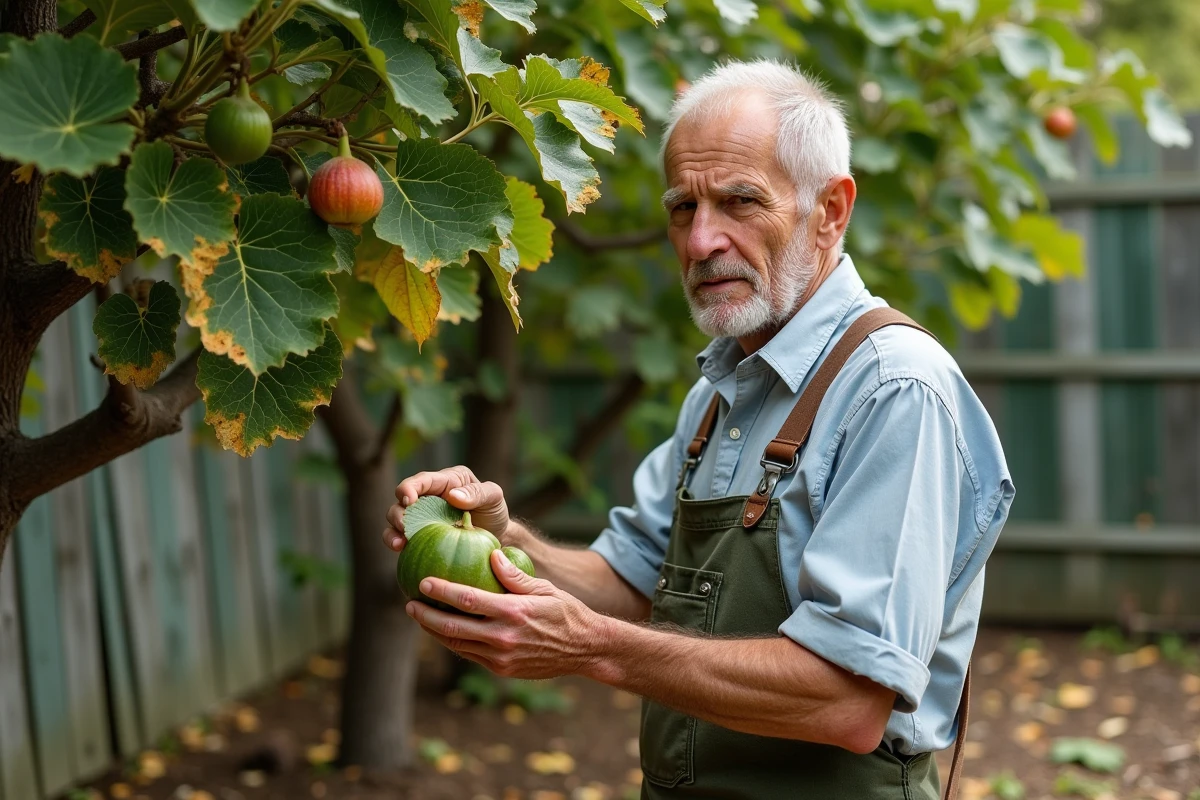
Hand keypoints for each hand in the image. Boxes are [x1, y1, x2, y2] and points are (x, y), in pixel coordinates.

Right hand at [383, 466, 512, 553]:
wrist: (496, 536)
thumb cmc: (494, 512)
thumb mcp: (493, 497)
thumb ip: (477, 492)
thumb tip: (452, 496)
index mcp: (445, 481)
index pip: (421, 480)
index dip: (409, 488)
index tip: (409, 501)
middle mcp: (428, 497)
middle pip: (401, 500)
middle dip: (398, 512)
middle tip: (405, 526)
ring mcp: (422, 517)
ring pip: (396, 518)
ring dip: (393, 529)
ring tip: (400, 542)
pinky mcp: (419, 536)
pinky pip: (401, 537)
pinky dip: (396, 543)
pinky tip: (400, 550)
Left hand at [406, 549, 607, 679]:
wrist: (585, 649)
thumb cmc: (566, 612)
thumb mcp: (546, 588)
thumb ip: (515, 575)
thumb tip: (491, 554)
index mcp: (514, 612)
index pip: (468, 600)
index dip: (442, 591)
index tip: (423, 582)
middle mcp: (504, 637)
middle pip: (454, 627)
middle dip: (427, 616)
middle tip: (410, 604)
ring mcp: (502, 657)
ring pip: (458, 644)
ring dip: (435, 631)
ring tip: (420, 617)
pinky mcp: (502, 669)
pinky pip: (470, 655)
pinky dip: (453, 642)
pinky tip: (443, 631)